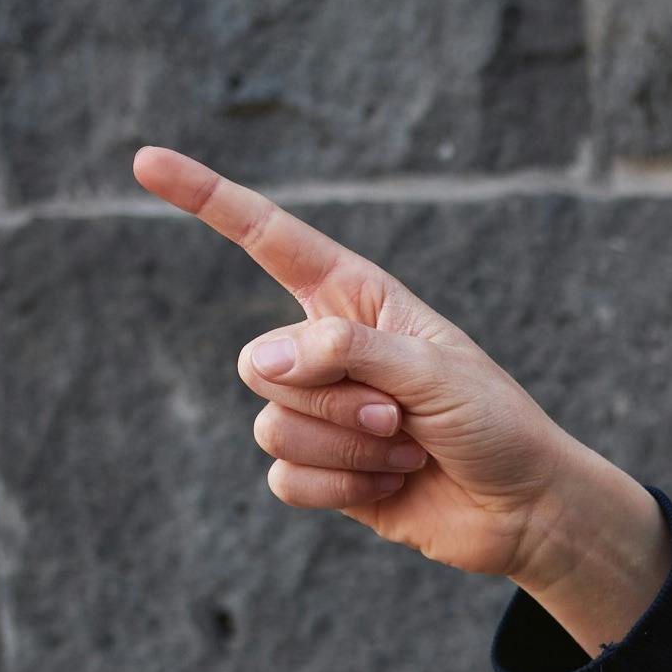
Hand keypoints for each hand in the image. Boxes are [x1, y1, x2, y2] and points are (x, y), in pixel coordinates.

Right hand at [129, 145, 669, 648]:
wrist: (525, 509)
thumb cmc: (495, 425)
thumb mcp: (436, 372)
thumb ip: (349, 351)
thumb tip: (266, 363)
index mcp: (356, 301)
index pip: (268, 239)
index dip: (206, 198)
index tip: (146, 162)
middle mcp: (326, 351)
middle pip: (260, 364)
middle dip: (334, 399)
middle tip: (400, 417)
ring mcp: (320, 413)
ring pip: (271, 425)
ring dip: (347, 449)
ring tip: (405, 450)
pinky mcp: (322, 471)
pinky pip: (284, 478)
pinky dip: (341, 489)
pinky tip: (390, 488)